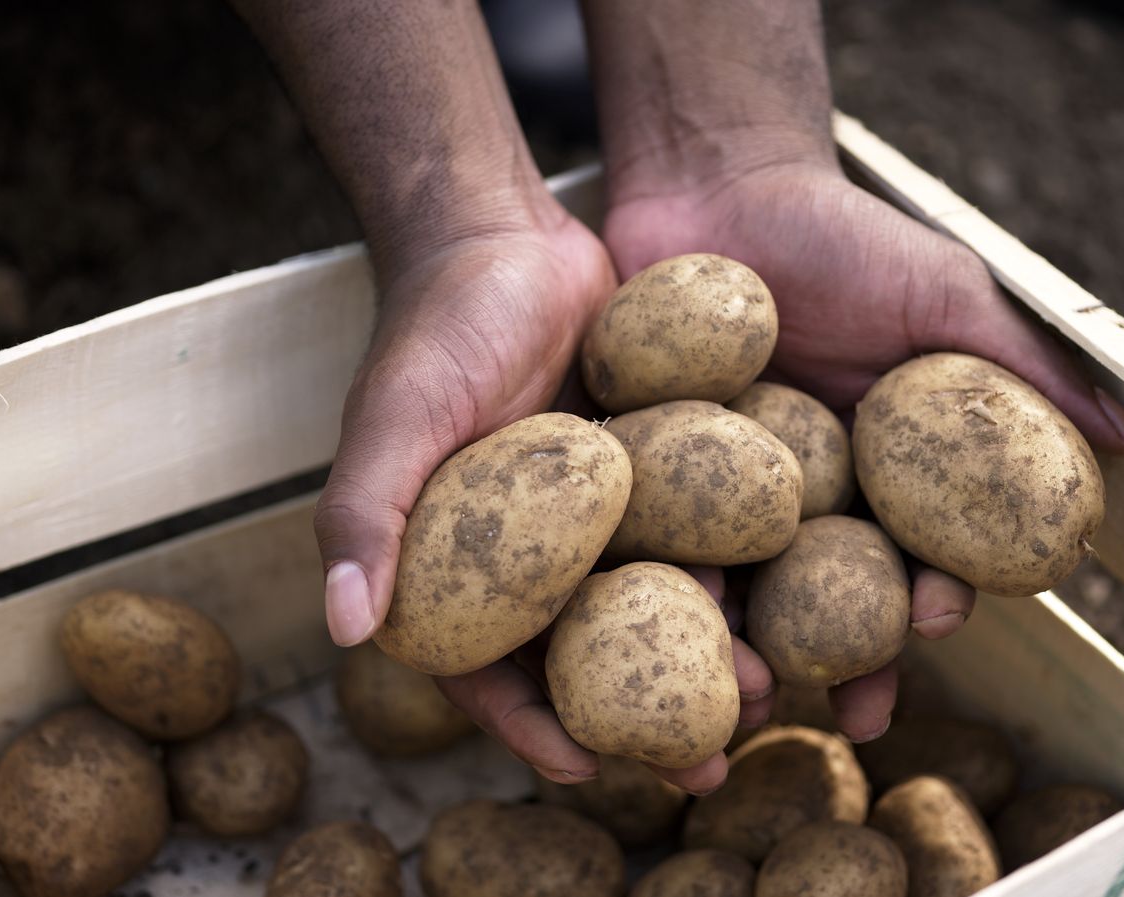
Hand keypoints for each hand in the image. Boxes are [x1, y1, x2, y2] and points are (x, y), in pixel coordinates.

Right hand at [314, 205, 770, 793]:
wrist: (509, 236)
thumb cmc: (437, 325)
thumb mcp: (394, 415)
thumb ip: (363, 514)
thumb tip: (344, 628)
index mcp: (449, 562)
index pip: (481, 669)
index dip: (528, 726)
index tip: (587, 769)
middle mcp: (523, 552)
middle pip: (581, 656)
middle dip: (639, 717)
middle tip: (705, 765)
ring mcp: (589, 517)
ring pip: (645, 606)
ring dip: (699, 655)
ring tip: (765, 694)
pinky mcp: (643, 472)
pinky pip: (685, 535)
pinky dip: (725, 570)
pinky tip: (779, 599)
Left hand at [603, 160, 1123, 741]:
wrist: (718, 182)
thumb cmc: (841, 235)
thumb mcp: (943, 294)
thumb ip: (1021, 367)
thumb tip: (1120, 443)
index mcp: (882, 469)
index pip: (916, 552)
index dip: (932, 595)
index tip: (937, 618)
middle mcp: (805, 492)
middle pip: (829, 595)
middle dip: (845, 658)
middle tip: (850, 711)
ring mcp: (723, 487)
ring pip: (743, 583)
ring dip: (753, 643)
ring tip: (752, 688)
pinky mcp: (650, 468)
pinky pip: (657, 532)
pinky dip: (662, 577)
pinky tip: (671, 612)